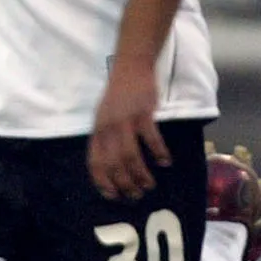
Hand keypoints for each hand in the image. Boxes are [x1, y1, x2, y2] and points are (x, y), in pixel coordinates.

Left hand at [89, 58, 169, 200]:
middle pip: (114, 164)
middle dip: (125, 184)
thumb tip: (112, 162)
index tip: (113, 195)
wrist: (131, 65)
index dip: (102, 182)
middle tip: (135, 195)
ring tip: (149, 185)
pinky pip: (151, 139)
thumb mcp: (104, 115)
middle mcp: (108, 128)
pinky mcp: (143, 113)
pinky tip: (165, 162)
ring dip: (141, 174)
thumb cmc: (119, 92)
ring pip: (131, 156)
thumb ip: (106, 136)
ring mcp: (125, 120)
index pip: (95, 162)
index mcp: (97, 130)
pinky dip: (159, 153)